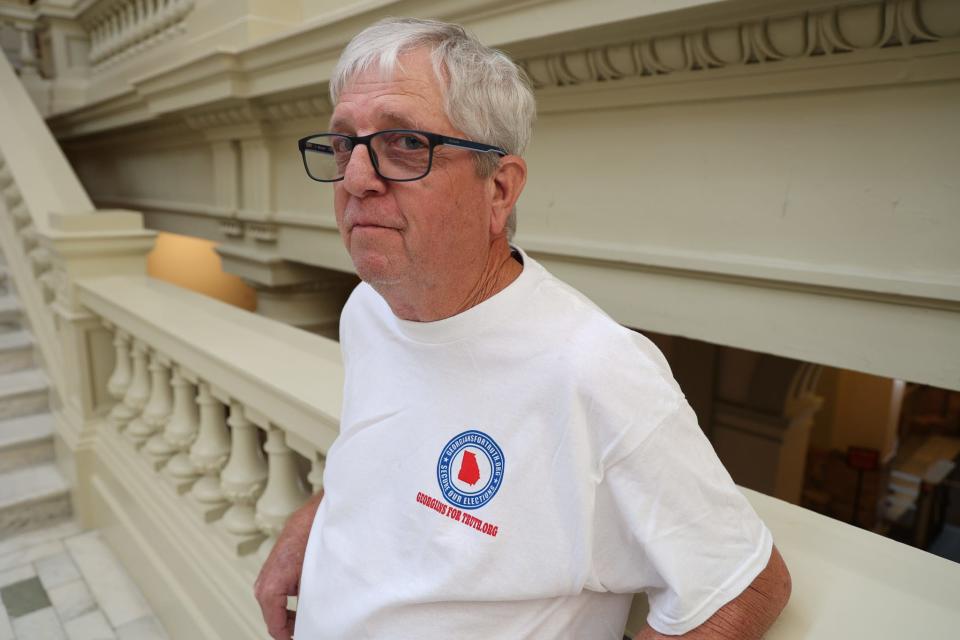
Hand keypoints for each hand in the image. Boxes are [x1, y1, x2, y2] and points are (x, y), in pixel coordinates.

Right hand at [255, 492, 322, 639]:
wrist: (313, 515)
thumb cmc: (313, 540)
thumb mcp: (314, 578)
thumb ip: (308, 604)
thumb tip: (313, 621)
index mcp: (270, 587)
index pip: (276, 627)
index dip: (290, 637)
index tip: (303, 637)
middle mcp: (263, 583)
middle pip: (275, 619)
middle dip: (292, 627)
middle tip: (312, 631)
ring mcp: (266, 577)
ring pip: (276, 608)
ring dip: (292, 615)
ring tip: (312, 619)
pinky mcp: (273, 572)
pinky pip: (278, 596)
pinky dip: (290, 604)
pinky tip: (306, 603)